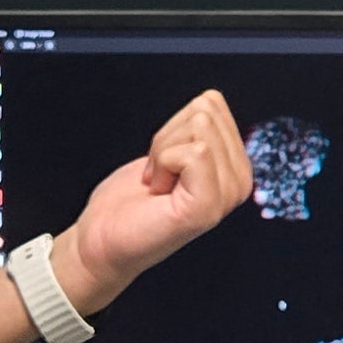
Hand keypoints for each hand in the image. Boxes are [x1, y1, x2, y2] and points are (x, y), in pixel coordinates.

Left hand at [53, 89, 248, 313]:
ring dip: (163, 152)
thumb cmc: (131, 200)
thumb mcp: (171, 149)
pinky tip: (158, 192)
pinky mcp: (208, 206)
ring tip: (158, 184)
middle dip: (168, 137)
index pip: (212, 103)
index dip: (174, 126)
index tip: (164, 162)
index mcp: (235, 166)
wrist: (103, 241)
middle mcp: (240, 182)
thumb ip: (199, 130)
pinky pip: (192, 152)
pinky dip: (162, 164)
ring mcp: (227, 196)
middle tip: (159, 174)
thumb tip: (211, 101)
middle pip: (206, 112)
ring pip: (199, 127)